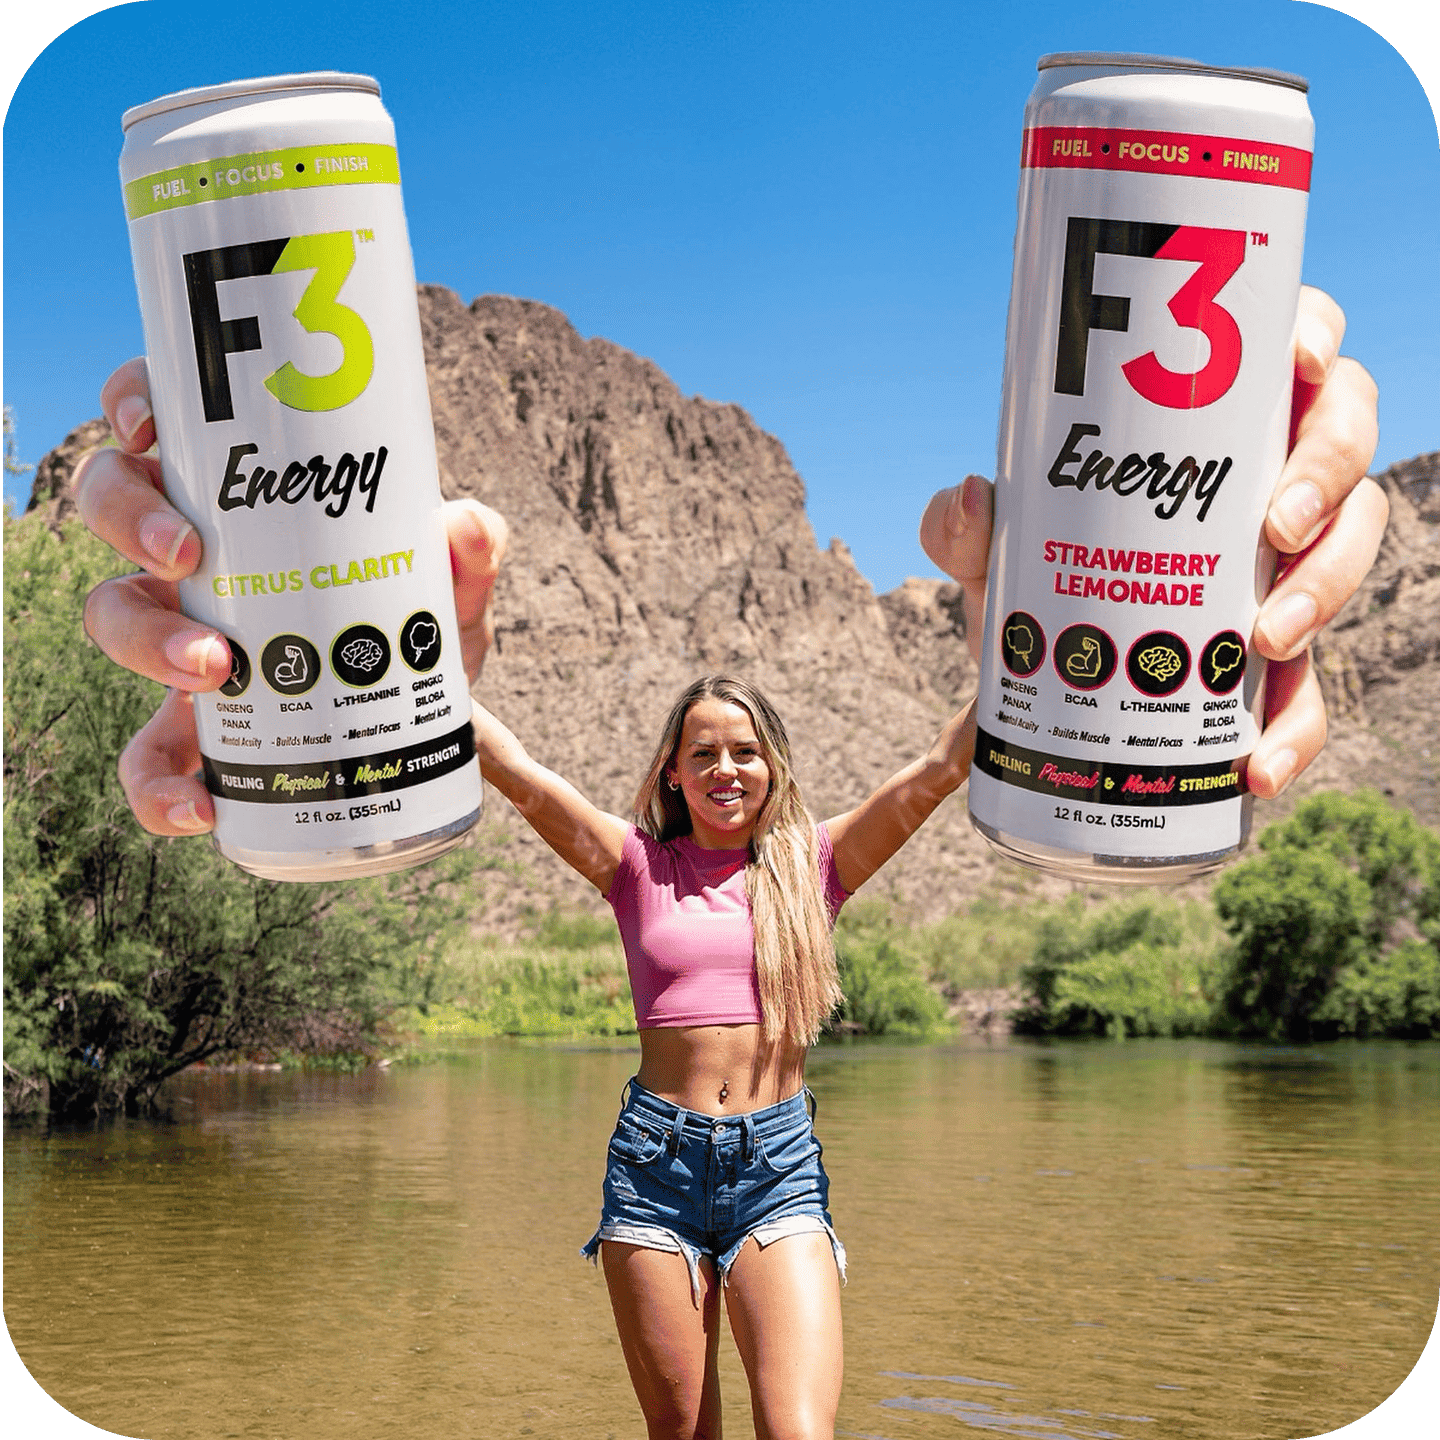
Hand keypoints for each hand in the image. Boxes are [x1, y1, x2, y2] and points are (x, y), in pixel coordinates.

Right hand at [75, 358, 508, 836]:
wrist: (421, 723)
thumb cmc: (417, 626)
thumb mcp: (450, 589)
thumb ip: (470, 555)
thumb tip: (467, 527)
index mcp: (244, 504)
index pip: (166, 430)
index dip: (135, 407)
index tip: (152, 424)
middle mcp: (196, 564)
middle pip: (113, 506)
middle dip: (130, 520)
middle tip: (189, 555)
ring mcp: (182, 642)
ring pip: (111, 616)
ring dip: (147, 638)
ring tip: (215, 668)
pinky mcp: (193, 732)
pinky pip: (145, 758)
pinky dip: (158, 786)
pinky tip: (201, 805)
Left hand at [919, 285, 1383, 799]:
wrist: (1034, 683)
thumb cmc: (1032, 580)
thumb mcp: (991, 554)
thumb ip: (961, 529)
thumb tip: (970, 498)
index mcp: (1212, 425)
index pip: (1288, 352)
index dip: (1312, 339)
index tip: (1294, 360)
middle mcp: (1264, 482)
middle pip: (1344, 440)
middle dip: (1328, 478)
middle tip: (1275, 531)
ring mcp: (1282, 568)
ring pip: (1350, 550)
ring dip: (1327, 591)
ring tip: (1265, 640)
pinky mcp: (1278, 655)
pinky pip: (1313, 688)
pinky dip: (1296, 729)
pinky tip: (1258, 766)